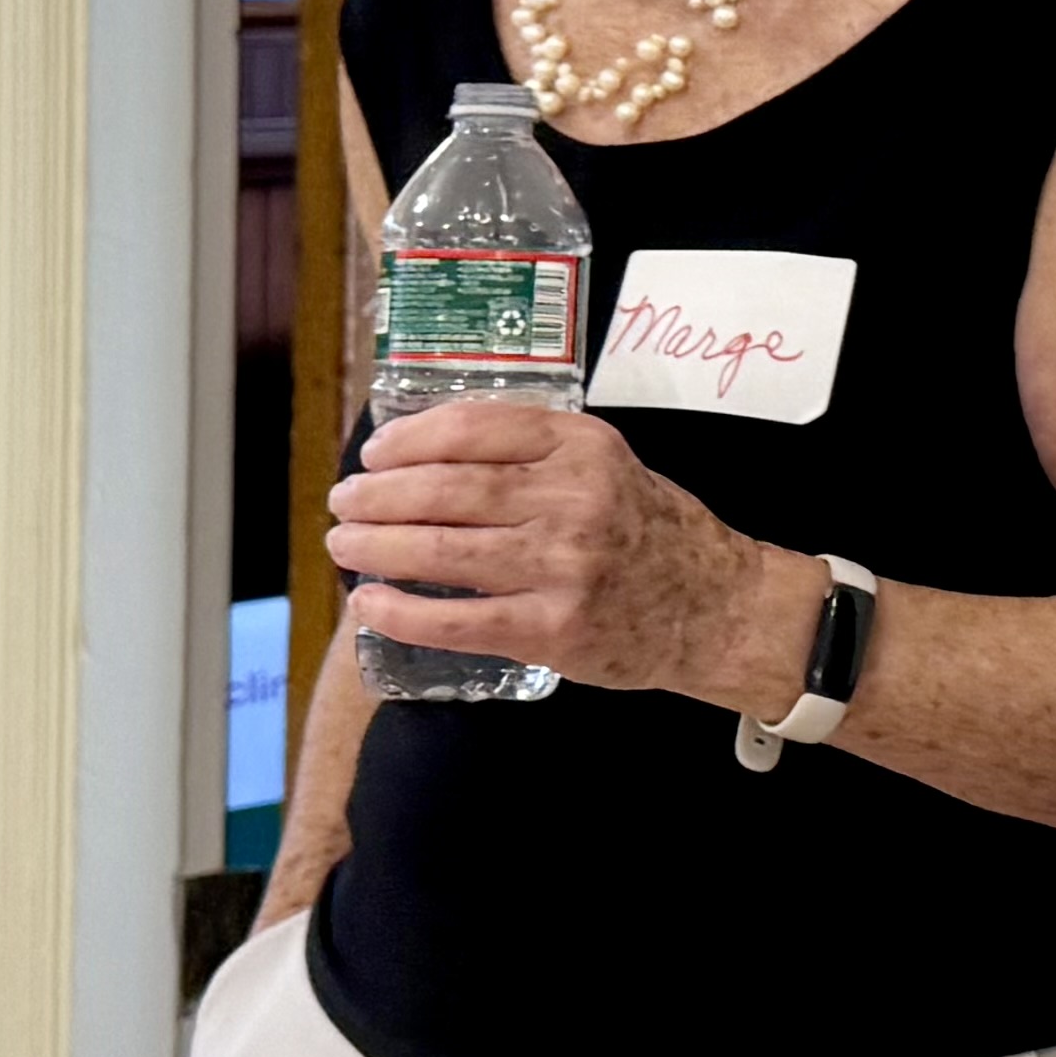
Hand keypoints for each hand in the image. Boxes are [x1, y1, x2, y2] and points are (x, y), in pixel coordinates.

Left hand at [326, 401, 812, 712]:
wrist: (711, 606)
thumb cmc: (648, 529)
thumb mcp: (606, 463)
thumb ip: (534, 452)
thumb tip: (426, 453)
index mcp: (583, 446)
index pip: (475, 428)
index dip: (410, 438)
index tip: (376, 451)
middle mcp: (573, 499)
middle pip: (448, 489)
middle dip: (379, 494)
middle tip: (344, 501)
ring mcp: (562, 566)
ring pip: (443, 550)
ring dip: (377, 547)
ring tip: (344, 545)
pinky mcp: (552, 628)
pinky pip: (457, 619)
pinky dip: (402, 612)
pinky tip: (371, 603)